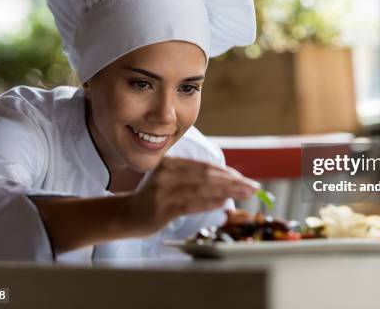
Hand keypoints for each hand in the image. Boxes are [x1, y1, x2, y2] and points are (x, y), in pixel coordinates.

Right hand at [126, 157, 258, 235]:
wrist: (126, 215)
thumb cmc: (153, 198)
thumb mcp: (170, 180)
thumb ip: (192, 177)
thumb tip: (226, 181)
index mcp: (170, 163)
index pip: (204, 166)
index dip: (227, 172)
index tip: (244, 179)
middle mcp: (167, 173)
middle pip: (207, 176)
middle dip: (234, 182)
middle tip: (253, 186)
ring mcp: (164, 191)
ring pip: (203, 189)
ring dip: (228, 192)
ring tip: (245, 194)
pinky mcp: (163, 208)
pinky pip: (191, 204)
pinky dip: (210, 203)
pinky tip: (224, 204)